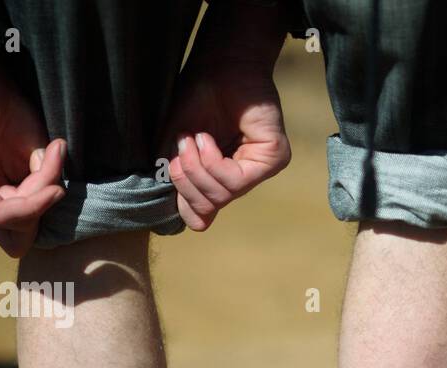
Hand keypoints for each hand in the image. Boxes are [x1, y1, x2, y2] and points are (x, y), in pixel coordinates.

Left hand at [0, 47, 64, 257]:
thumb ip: (42, 189)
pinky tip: (43, 171)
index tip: (59, 182)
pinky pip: (4, 212)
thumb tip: (58, 199)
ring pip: (16, 223)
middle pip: (19, 238)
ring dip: (39, 193)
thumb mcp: (37, 162)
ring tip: (45, 158)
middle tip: (47, 174)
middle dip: (40, 211)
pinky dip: (32, 194)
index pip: (22, 235)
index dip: (43, 215)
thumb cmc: (10, 114)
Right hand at [161, 5, 290, 231]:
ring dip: (198, 167)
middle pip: (211, 204)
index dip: (187, 205)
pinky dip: (213, 161)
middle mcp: (245, 176)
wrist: (219, 64)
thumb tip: (193, 224)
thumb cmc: (198, 98)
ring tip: (194, 139)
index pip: (206, 212)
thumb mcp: (178, 144)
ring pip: (222, 195)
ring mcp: (262, 168)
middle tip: (180, 149)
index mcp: (223, 175)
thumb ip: (181, 179)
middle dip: (187, 180)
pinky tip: (207, 139)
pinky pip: (235, 180)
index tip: (172, 177)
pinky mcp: (274, 157)